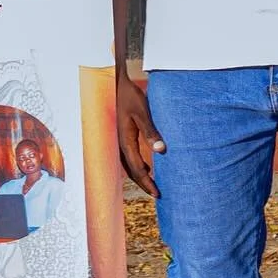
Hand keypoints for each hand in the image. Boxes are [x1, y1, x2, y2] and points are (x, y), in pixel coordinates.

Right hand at [116, 71, 163, 198]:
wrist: (116, 83)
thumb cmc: (130, 96)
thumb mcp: (143, 112)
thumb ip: (151, 132)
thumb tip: (161, 151)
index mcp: (125, 140)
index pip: (136, 168)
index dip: (147, 182)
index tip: (158, 193)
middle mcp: (120, 142)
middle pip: (130, 170)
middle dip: (143, 182)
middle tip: (157, 194)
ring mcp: (119, 138)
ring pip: (128, 164)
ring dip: (139, 175)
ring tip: (151, 182)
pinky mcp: (121, 134)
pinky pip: (128, 156)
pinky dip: (136, 164)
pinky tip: (146, 164)